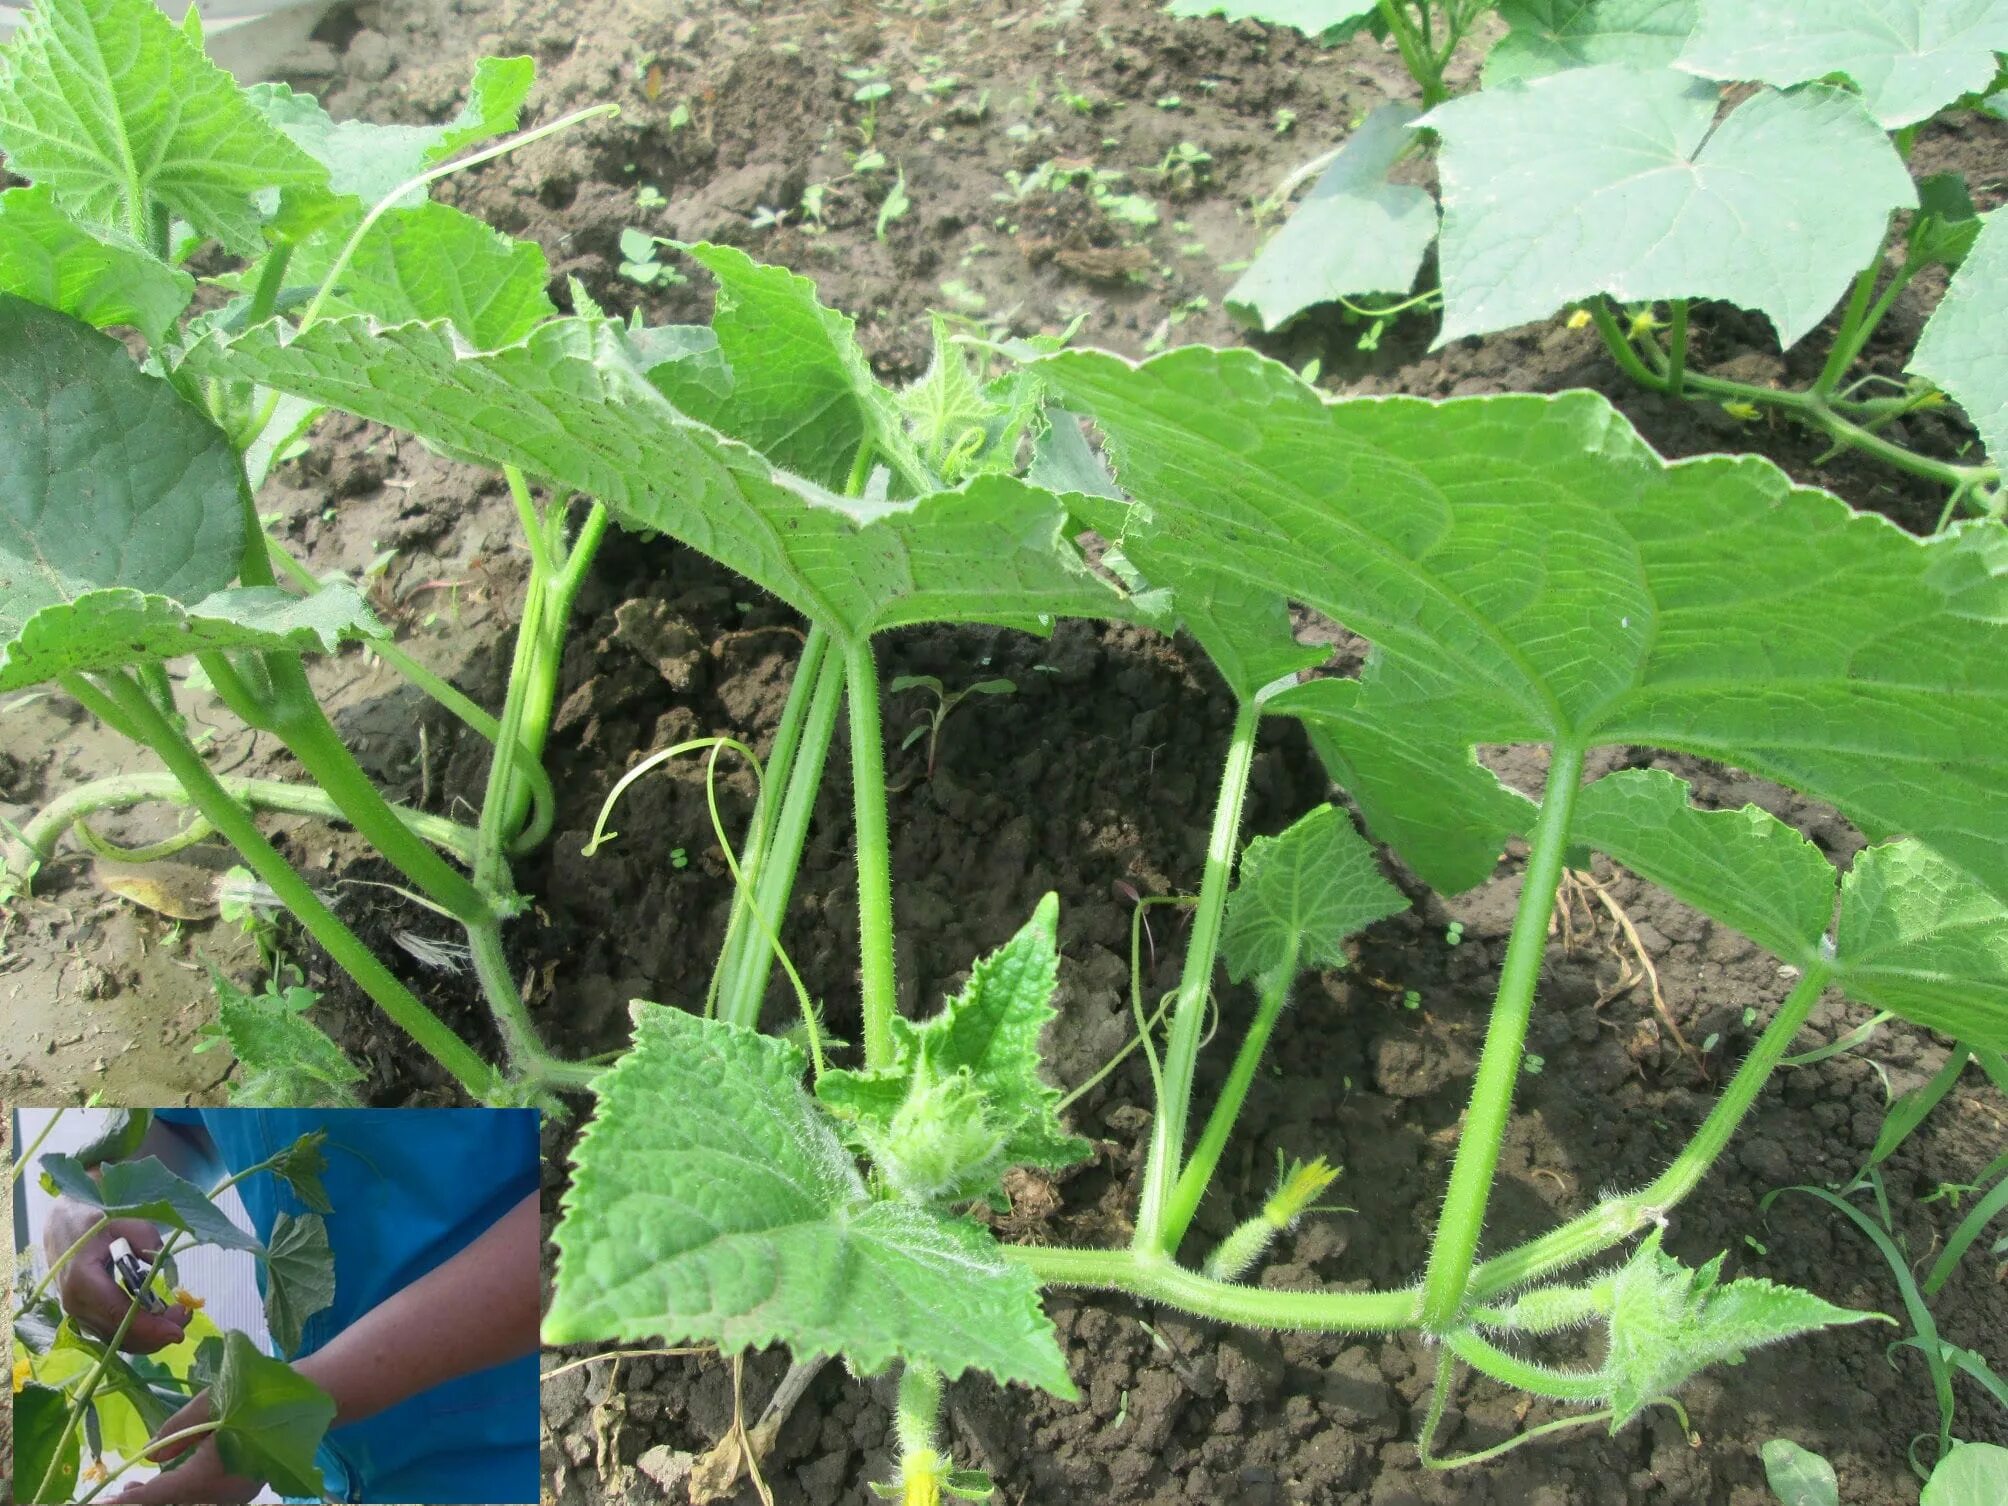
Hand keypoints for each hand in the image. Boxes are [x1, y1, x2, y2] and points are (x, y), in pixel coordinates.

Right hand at [44, 1199, 190, 1354]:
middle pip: (119, 1332)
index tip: (177, 1330)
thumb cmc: (93, 1223)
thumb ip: (145, 1237)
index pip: (117, 1312)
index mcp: (82, 1279)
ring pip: (117, 1338)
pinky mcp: (85, 1317)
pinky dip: (138, 1332)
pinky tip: (160, 1319)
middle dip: (156, 1332)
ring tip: (179, 1316)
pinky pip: (113, 1333)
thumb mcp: (122, 1219)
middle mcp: (77, 1303)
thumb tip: (163, 1263)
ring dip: (150, 1335)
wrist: (63, 1227)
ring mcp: (78, 1314)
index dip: (148, 1327)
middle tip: (186, 1316)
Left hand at [104, 1393, 259, 1504]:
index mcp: (207, 1476)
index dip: (123, 1503)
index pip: (154, 1497)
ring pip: (188, 1503)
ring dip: (163, 1499)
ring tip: (139, 1489)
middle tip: (121, 1492)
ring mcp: (236, 1497)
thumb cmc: (256, 1393)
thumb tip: (152, 1457)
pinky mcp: (245, 1490)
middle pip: (171, 1505)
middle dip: (143, 1502)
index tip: (97, 1505)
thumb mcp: (208, 1403)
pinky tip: (173, 1480)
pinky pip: (205, 1498)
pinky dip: (183, 1494)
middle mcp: (220, 1495)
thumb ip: (174, 1432)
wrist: (308, 1397)